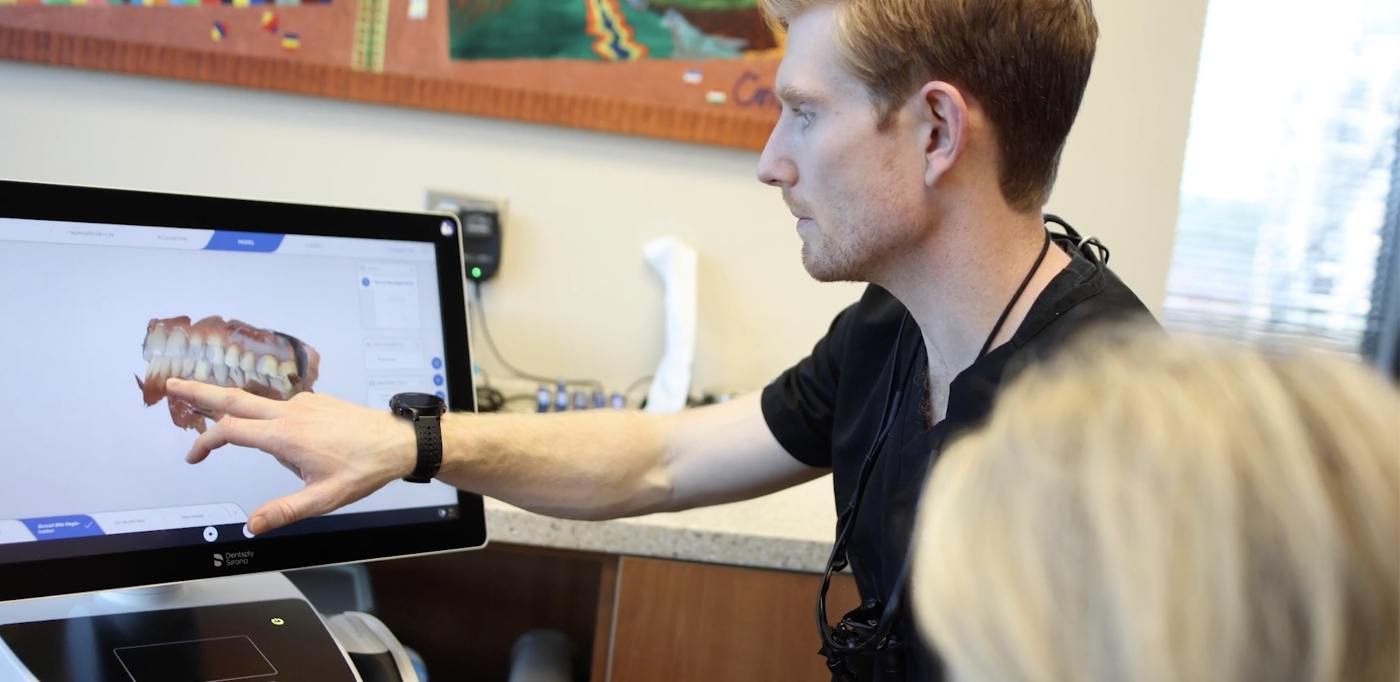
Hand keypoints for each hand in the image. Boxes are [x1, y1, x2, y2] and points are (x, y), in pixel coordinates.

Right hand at [165, 378, 415, 535]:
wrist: (398, 442)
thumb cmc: (364, 468)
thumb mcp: (323, 498)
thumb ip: (285, 511)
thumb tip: (251, 525)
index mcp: (285, 436)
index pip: (231, 431)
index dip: (205, 442)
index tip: (192, 457)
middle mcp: (290, 414)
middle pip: (234, 399)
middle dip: (199, 391)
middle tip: (170, 382)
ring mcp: (303, 405)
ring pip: (256, 402)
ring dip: (229, 403)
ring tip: (208, 403)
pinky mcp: (315, 403)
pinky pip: (280, 408)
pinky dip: (262, 414)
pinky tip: (277, 435)